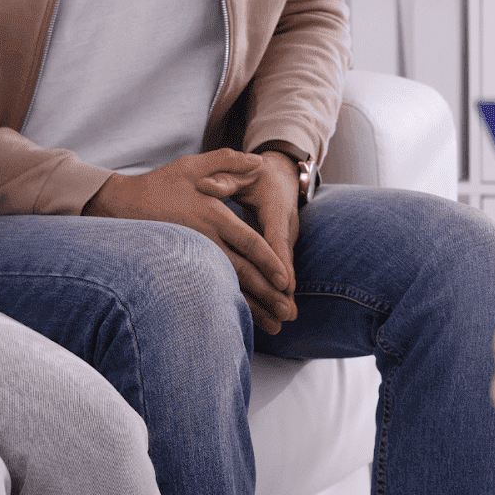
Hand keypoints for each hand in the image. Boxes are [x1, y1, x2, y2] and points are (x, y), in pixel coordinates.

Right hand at [85, 149, 295, 333]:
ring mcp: (192, 257)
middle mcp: (205, 240)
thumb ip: (227, 161)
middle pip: (242, 272)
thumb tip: (259, 161)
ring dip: (252, 308)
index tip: (285, 280)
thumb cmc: (158, 184)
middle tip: (289, 314)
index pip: (248, 242)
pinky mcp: (181, 268)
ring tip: (275, 327)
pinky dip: (228, 306)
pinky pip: (210, 289)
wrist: (117, 206)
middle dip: (267, 294)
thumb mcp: (191, 165)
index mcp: (212, 216)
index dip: (268, 262)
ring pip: (228, 286)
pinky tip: (243, 321)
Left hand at [202, 149, 299, 334]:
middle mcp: (283, 229)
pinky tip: (269, 316)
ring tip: (282, 322)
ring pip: (280, 272)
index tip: (283, 282)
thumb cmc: (256, 174)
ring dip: (281, 297)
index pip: (278, 238)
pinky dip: (271, 292)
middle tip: (287, 314)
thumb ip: (225, 178)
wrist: (280, 175)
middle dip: (284, 289)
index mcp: (276, 209)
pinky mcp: (275, 250)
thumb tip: (207, 187)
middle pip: (283, 263)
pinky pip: (273, 272)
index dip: (278, 261)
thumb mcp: (243, 172)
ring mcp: (282, 242)